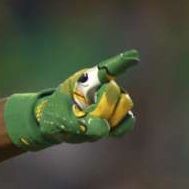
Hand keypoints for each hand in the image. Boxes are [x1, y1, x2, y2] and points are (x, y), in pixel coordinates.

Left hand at [6, 50, 137, 149]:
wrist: (56, 124)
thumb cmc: (54, 115)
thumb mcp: (59, 119)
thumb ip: (79, 124)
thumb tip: (105, 129)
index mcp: (85, 79)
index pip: (105, 69)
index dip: (120, 63)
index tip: (133, 57)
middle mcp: (103, 86)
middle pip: (114, 92)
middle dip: (101, 108)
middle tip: (83, 115)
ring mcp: (112, 100)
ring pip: (124, 106)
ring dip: (109, 119)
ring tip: (89, 121)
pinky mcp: (117, 116)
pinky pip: (128, 122)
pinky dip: (120, 128)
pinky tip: (109, 131)